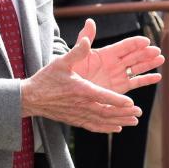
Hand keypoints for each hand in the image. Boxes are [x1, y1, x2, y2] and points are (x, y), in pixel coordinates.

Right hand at [20, 36, 144, 132]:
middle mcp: (81, 104)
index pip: (102, 96)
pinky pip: (93, 126)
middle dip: (123, 113)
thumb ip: (76, 51)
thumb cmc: (46, 78)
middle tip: (138, 113)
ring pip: (102, 120)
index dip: (117, 101)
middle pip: (106, 112)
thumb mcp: (61, 62)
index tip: (131, 103)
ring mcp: (78, 114)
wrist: (30, 98)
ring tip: (133, 121)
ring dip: (118, 121)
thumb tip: (86, 40)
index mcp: (80, 89)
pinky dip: (106, 128)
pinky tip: (117, 128)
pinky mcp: (74, 120)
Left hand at [73, 19, 163, 92]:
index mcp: (107, 53)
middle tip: (157, 51)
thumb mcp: (77, 54)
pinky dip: (147, 80)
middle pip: (134, 56)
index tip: (146, 41)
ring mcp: (119, 75)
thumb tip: (89, 21)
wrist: (69, 89)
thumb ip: (85, 39)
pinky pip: (136, 82)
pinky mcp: (120, 88)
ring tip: (161, 59)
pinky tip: (158, 76)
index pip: (124, 46)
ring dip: (150, 63)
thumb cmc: (71, 70)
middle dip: (146, 53)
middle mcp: (115, 62)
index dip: (135, 43)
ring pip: (138, 68)